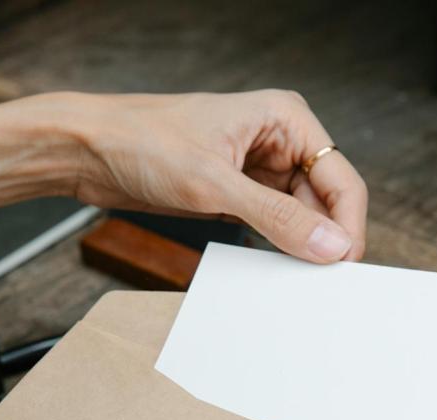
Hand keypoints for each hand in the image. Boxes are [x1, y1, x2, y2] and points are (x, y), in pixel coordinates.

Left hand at [69, 90, 367, 262]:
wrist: (89, 150)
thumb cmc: (142, 141)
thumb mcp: (214, 183)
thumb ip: (277, 216)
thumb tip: (329, 244)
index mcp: (285, 120)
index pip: (341, 179)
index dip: (348, 226)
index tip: (342, 267)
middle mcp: (278, 143)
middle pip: (325, 200)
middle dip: (325, 239)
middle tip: (320, 283)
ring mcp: (257, 170)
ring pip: (301, 216)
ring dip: (300, 246)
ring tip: (296, 278)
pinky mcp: (237, 193)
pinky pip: (272, 225)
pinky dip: (276, 246)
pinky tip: (273, 266)